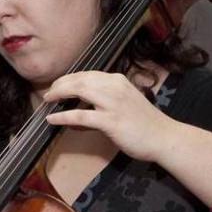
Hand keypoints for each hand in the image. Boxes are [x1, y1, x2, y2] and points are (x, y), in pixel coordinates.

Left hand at [43, 71, 179, 162]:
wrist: (164, 137)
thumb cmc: (144, 123)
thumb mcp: (124, 104)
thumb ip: (103, 102)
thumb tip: (80, 108)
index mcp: (118, 80)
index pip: (88, 74)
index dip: (69, 79)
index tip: (57, 85)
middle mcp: (115, 87)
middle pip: (80, 79)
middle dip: (61, 84)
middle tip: (48, 92)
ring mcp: (113, 103)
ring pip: (79, 90)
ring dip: (59, 94)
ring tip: (47, 100)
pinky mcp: (110, 120)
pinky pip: (81, 115)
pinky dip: (63, 116)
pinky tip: (52, 119)